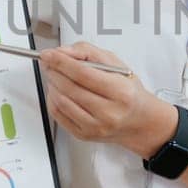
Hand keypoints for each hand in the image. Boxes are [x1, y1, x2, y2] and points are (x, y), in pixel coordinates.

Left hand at [39, 42, 177, 157]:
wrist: (138, 121)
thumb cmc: (128, 91)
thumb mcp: (116, 64)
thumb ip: (89, 52)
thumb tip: (63, 52)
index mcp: (120, 92)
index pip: (83, 74)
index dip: (61, 62)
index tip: (48, 54)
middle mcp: (109, 112)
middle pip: (70, 88)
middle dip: (54, 71)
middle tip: (50, 63)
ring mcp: (95, 126)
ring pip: (61, 102)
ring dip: (52, 85)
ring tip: (54, 75)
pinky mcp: (84, 135)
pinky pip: (58, 115)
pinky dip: (52, 100)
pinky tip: (57, 91)